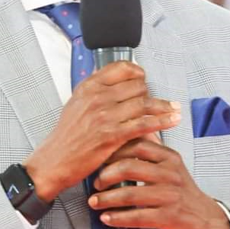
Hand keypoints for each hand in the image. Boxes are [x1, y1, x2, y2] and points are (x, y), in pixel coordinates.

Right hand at [23, 62, 180, 201]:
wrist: (55, 159)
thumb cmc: (66, 135)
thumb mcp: (76, 103)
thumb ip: (94, 90)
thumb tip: (113, 79)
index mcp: (88, 86)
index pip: (121, 68)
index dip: (137, 72)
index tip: (143, 78)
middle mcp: (97, 97)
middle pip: (136, 86)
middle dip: (148, 93)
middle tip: (152, 102)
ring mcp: (105, 116)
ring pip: (143, 103)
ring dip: (162, 106)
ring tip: (174, 108)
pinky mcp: (112, 135)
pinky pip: (144, 124)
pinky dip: (162, 121)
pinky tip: (172, 120)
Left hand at [88, 139, 229, 228]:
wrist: (206, 217)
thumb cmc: (183, 190)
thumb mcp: (171, 164)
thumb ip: (153, 147)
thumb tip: (134, 126)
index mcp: (169, 157)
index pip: (136, 146)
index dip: (113, 152)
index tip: (100, 158)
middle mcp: (169, 173)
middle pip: (129, 167)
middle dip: (106, 175)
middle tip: (95, 182)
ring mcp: (169, 195)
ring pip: (129, 193)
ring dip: (106, 198)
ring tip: (95, 201)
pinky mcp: (168, 216)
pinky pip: (137, 216)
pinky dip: (118, 217)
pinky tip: (107, 217)